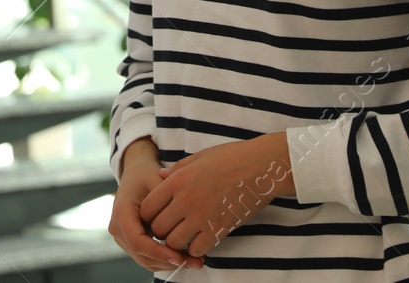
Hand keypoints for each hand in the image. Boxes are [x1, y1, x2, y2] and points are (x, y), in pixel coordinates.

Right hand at [110, 146, 204, 271]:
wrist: (135, 174)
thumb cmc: (147, 175)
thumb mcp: (157, 181)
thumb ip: (167, 201)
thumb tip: (183, 224)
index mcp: (121, 213)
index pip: (138, 242)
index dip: (158, 253)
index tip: (179, 257)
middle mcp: (118, 229)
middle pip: (143, 255)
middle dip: (169, 262)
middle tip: (196, 263)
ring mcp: (123, 238)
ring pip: (146, 261)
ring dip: (170, 264)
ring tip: (195, 262)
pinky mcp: (131, 242)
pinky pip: (148, 257)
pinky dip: (166, 260)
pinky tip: (186, 258)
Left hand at [139, 134, 292, 259]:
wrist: (261, 166)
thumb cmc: (231, 157)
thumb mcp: (198, 157)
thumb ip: (176, 169)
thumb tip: (160, 176)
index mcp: (176, 180)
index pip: (147, 207)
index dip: (149, 215)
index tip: (159, 216)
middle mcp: (185, 200)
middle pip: (158, 228)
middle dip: (161, 231)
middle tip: (172, 228)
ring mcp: (201, 216)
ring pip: (174, 242)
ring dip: (178, 242)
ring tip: (186, 236)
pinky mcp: (219, 228)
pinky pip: (197, 249)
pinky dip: (197, 249)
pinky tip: (202, 240)